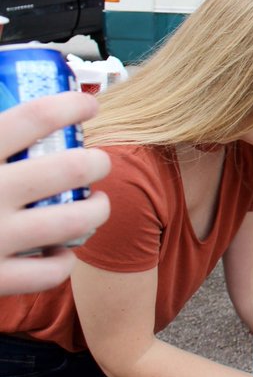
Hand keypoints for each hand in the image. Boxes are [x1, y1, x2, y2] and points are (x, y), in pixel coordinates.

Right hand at [0, 92, 111, 295]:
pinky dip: (62, 261)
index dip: (69, 105)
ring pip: (75, 220)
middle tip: (96, 161)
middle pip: (71, 169)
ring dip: (95, 209)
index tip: (87, 104)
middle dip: (95, 161)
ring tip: (94, 202)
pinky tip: (59, 249)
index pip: (32, 118)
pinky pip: (49, 272)